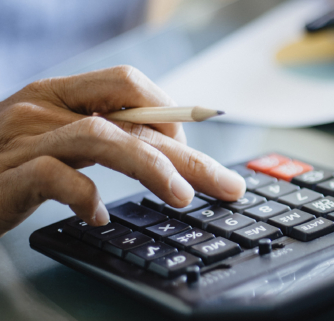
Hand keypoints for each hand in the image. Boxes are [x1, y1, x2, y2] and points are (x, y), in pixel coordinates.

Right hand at [0, 65, 245, 236]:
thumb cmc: (1, 166)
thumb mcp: (56, 141)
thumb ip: (104, 139)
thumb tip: (173, 157)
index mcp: (59, 94)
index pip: (129, 84)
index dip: (171, 114)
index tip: (196, 153)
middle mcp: (42, 109)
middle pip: (131, 121)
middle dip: (187, 156)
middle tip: (224, 186)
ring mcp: (21, 140)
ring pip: (100, 138)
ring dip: (150, 168)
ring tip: (179, 197)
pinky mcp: (3, 176)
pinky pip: (52, 176)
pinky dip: (82, 195)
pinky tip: (98, 215)